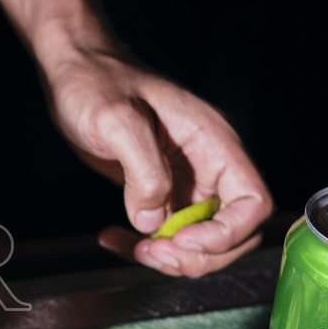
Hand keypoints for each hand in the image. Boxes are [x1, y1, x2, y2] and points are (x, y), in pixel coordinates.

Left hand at [40, 41, 272, 276]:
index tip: (183, 241)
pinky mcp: (162, 192)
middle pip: (234, 231)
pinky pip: (167, 233)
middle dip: (198, 255)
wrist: (74, 72)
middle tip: (153, 252)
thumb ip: (142, 169)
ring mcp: (187, 181)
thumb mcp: (117, 119)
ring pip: (200, 241)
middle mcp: (209, 165)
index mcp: (214, 143)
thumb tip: (152, 219)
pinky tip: (113, 238)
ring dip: (170, 257)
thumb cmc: (96, 82)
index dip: (227, 233)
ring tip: (131, 247)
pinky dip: (143, 246)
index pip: (253, 202)